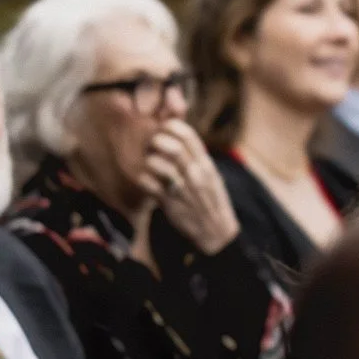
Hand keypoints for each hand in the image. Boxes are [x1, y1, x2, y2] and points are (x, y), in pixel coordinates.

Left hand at [143, 122, 239, 253]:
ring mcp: (182, 189)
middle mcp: (195, 174)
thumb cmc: (211, 200)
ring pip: (158, 164)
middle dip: (156, 141)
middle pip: (172, 147)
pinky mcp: (169, 204)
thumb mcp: (211, 175)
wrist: (216, 231)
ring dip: (149, 160)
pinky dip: (143, 179)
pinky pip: (149, 185)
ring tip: (149, 163)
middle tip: (151, 145)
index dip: (171, 126)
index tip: (163, 129)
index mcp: (206, 164)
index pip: (188, 135)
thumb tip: (181, 138)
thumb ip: (197, 157)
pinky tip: (145, 180)